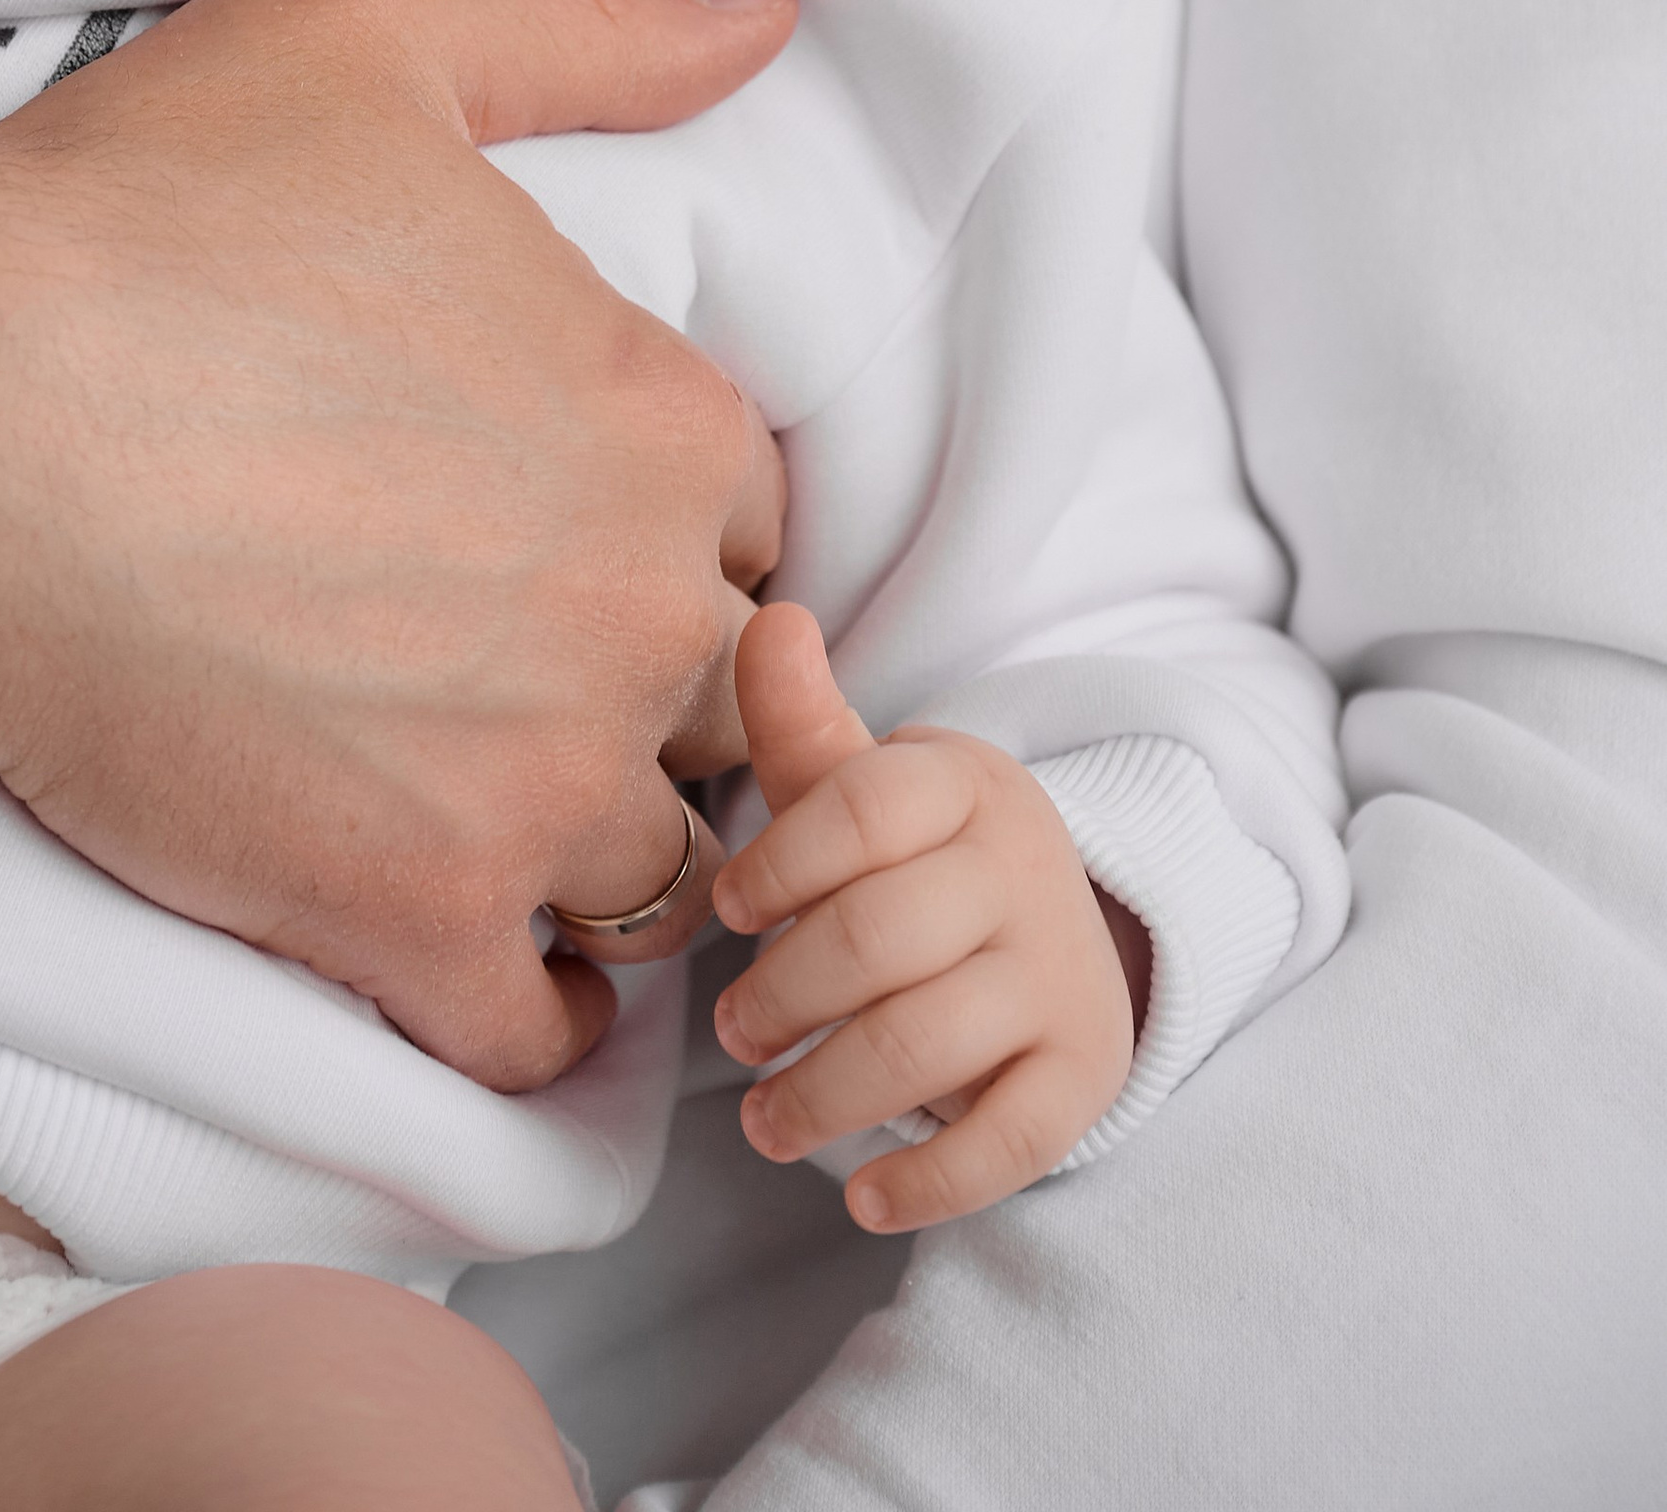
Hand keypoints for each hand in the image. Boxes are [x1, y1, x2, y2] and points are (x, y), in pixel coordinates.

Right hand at [0, 0, 787, 1090]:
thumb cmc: (131, 213)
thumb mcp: (369, 32)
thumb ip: (593, 25)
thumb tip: (770, 9)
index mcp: (657, 416)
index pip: (745, 510)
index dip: (660, 517)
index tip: (556, 520)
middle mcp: (639, 608)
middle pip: (713, 691)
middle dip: (635, 681)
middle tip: (502, 664)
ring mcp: (537, 781)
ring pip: (655, 861)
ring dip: (591, 844)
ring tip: (484, 805)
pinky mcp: (410, 917)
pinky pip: (539, 1025)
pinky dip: (521, 1008)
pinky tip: (468, 955)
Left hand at [710, 604, 1140, 1229]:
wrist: (1053, 925)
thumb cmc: (911, 852)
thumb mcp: (858, 781)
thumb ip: (802, 716)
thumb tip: (772, 616)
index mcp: (965, 785)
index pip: (860, 813)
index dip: (775, 868)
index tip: (726, 911)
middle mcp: (1026, 873)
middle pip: (880, 940)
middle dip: (784, 996)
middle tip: (735, 1032)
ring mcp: (1062, 978)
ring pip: (927, 1045)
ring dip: (824, 1097)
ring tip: (764, 1120)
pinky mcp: (1083, 1075)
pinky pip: (1009, 1143)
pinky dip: (929, 1181)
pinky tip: (864, 1195)